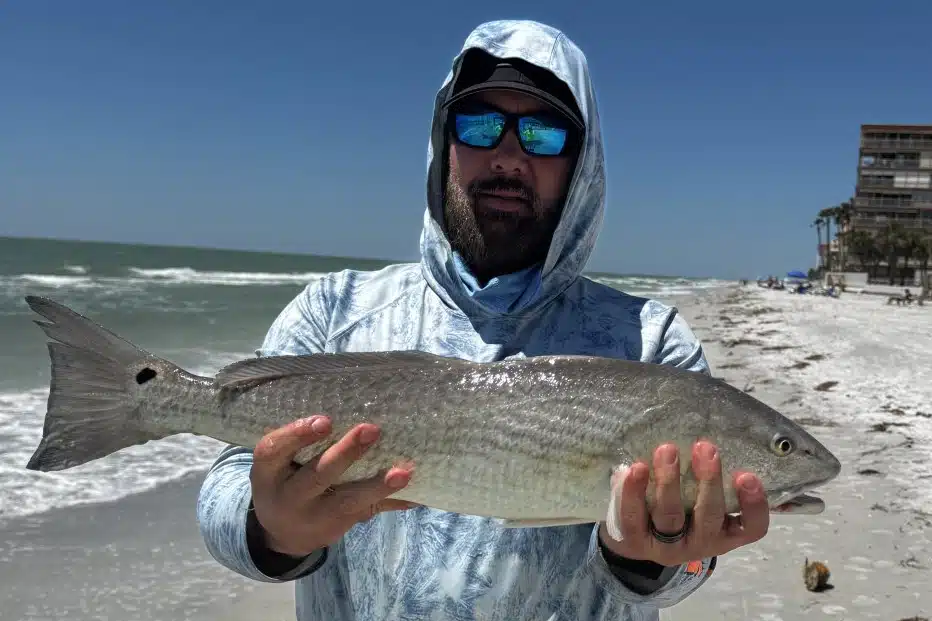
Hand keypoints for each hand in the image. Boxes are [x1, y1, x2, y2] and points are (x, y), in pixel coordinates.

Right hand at [249, 415, 417, 557]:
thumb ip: (297, 439)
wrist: (280, 533)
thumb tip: (347, 399)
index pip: (274, 451)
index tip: (324, 420)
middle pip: (317, 476)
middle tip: (372, 429)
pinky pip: (368, 512)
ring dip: (377, 485)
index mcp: (267, 472)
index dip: (297, 435)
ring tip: (403, 473)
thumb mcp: (276, 462)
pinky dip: (393, 503)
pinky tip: (418, 496)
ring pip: (347, 501)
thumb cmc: (284, 477)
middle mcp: (289, 497)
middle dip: (346, 454)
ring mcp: (315, 516)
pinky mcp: (338, 526)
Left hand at [598, 441, 768, 566]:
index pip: (752, 527)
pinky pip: (633, 518)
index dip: (754, 505)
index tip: (747, 475)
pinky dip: (633, 492)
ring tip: (667, 449)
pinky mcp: (636, 542)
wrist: (634, 537)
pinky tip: (635, 468)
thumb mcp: (702, 497)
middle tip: (706, 447)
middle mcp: (700, 543)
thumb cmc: (680, 505)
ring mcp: (667, 546)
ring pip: (670, 516)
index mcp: (725, 533)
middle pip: (709, 517)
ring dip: (669, 481)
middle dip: (709, 481)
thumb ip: (714, 474)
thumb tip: (735, 431)